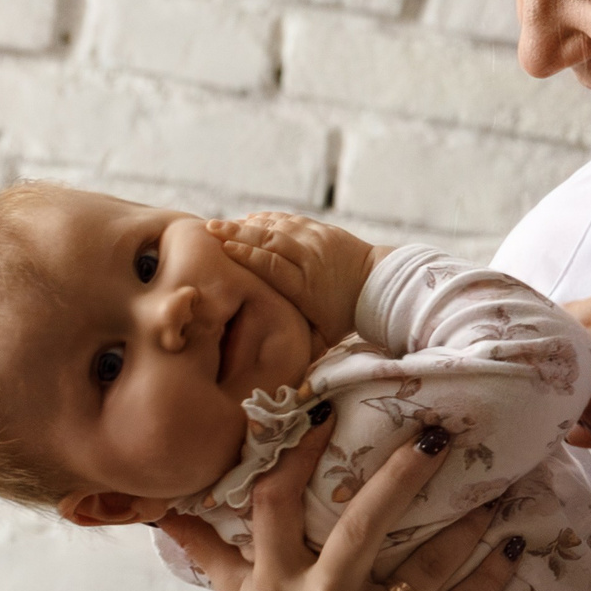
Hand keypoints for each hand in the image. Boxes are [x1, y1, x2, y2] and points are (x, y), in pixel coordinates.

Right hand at [157, 409, 520, 590]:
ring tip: (497, 489)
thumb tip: (163, 512)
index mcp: (274, 580)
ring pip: (422, 568)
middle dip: (398, 480)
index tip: (324, 412)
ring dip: (464, 527)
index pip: (276, 506)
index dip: (295, 457)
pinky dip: (488, 579)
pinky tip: (514, 546)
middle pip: (358, 528)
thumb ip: (211, 552)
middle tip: (435, 436)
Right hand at [208, 212, 390, 350]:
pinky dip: (269, 219)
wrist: (380, 284)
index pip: (271, 265)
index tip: (223, 249)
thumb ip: (299, 347)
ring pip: (278, 227)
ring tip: (223, 223)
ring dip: (249, 224)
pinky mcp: (322, 230)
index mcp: (306, 286)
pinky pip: (291, 220)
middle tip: (210, 229)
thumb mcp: (325, 336)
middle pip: (269, 241)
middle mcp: (310, 259)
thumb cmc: (346, 314)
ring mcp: (317, 241)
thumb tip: (274, 371)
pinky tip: (250, 219)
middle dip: (238, 234)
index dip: (246, 255)